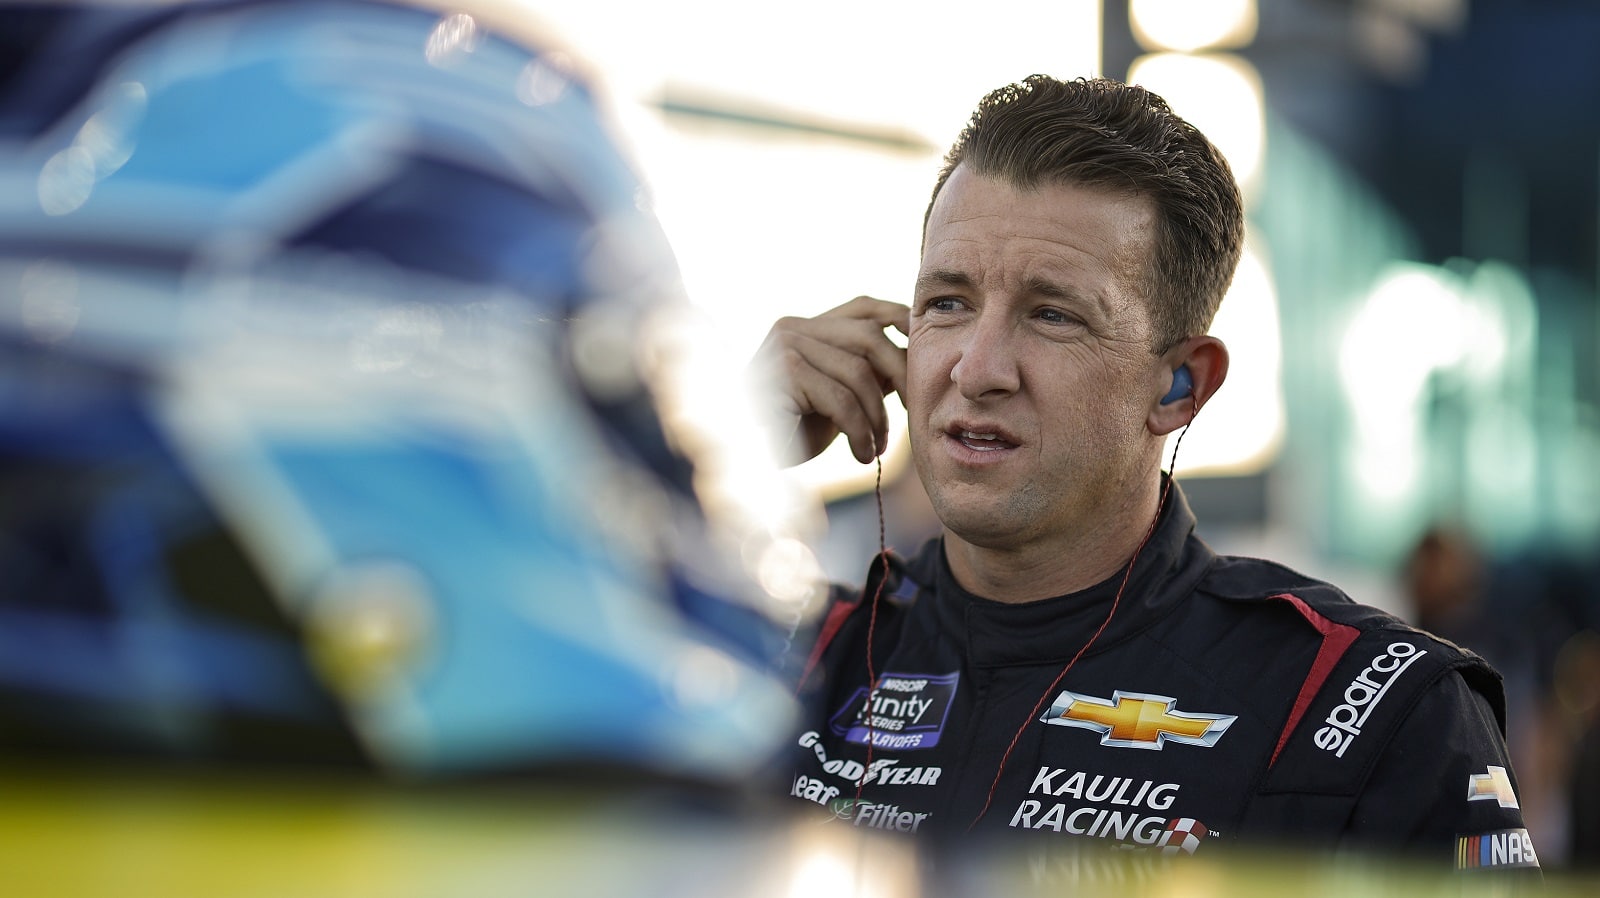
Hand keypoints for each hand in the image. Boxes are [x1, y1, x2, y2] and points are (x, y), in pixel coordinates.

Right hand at [756, 295, 909, 463]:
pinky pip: (840, 400)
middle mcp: (793, 327)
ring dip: (876, 417)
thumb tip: (913, 354)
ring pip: (858, 373)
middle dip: (900, 375)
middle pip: (869, 337)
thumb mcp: (838, 394)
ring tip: (876, 447)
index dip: (900, 319)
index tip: (924, 349)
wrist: (749, 461)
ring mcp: (784, 346)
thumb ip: (866, 371)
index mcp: (807, 326)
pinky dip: (859, 432)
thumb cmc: (793, 430)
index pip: (864, 307)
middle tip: (912, 411)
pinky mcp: (782, 372)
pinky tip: (861, 454)